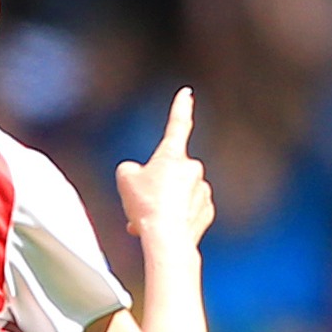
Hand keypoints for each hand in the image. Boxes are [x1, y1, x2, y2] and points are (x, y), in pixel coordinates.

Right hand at [116, 88, 211, 246]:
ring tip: (149, 219)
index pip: (178, 124)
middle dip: (154, 187)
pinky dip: (175, 219)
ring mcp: (203, 190)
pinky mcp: (207, 212)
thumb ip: (131, 170)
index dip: (181, 107)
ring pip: (176, 195)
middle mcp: (192, 168)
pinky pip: (187, 212)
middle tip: (140, 203)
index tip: (187, 92)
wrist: (167, 238)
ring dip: (162, 205)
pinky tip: (165, 229)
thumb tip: (140, 176)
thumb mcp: (124, 178)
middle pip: (168, 173)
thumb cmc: (145, 205)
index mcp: (173, 154)